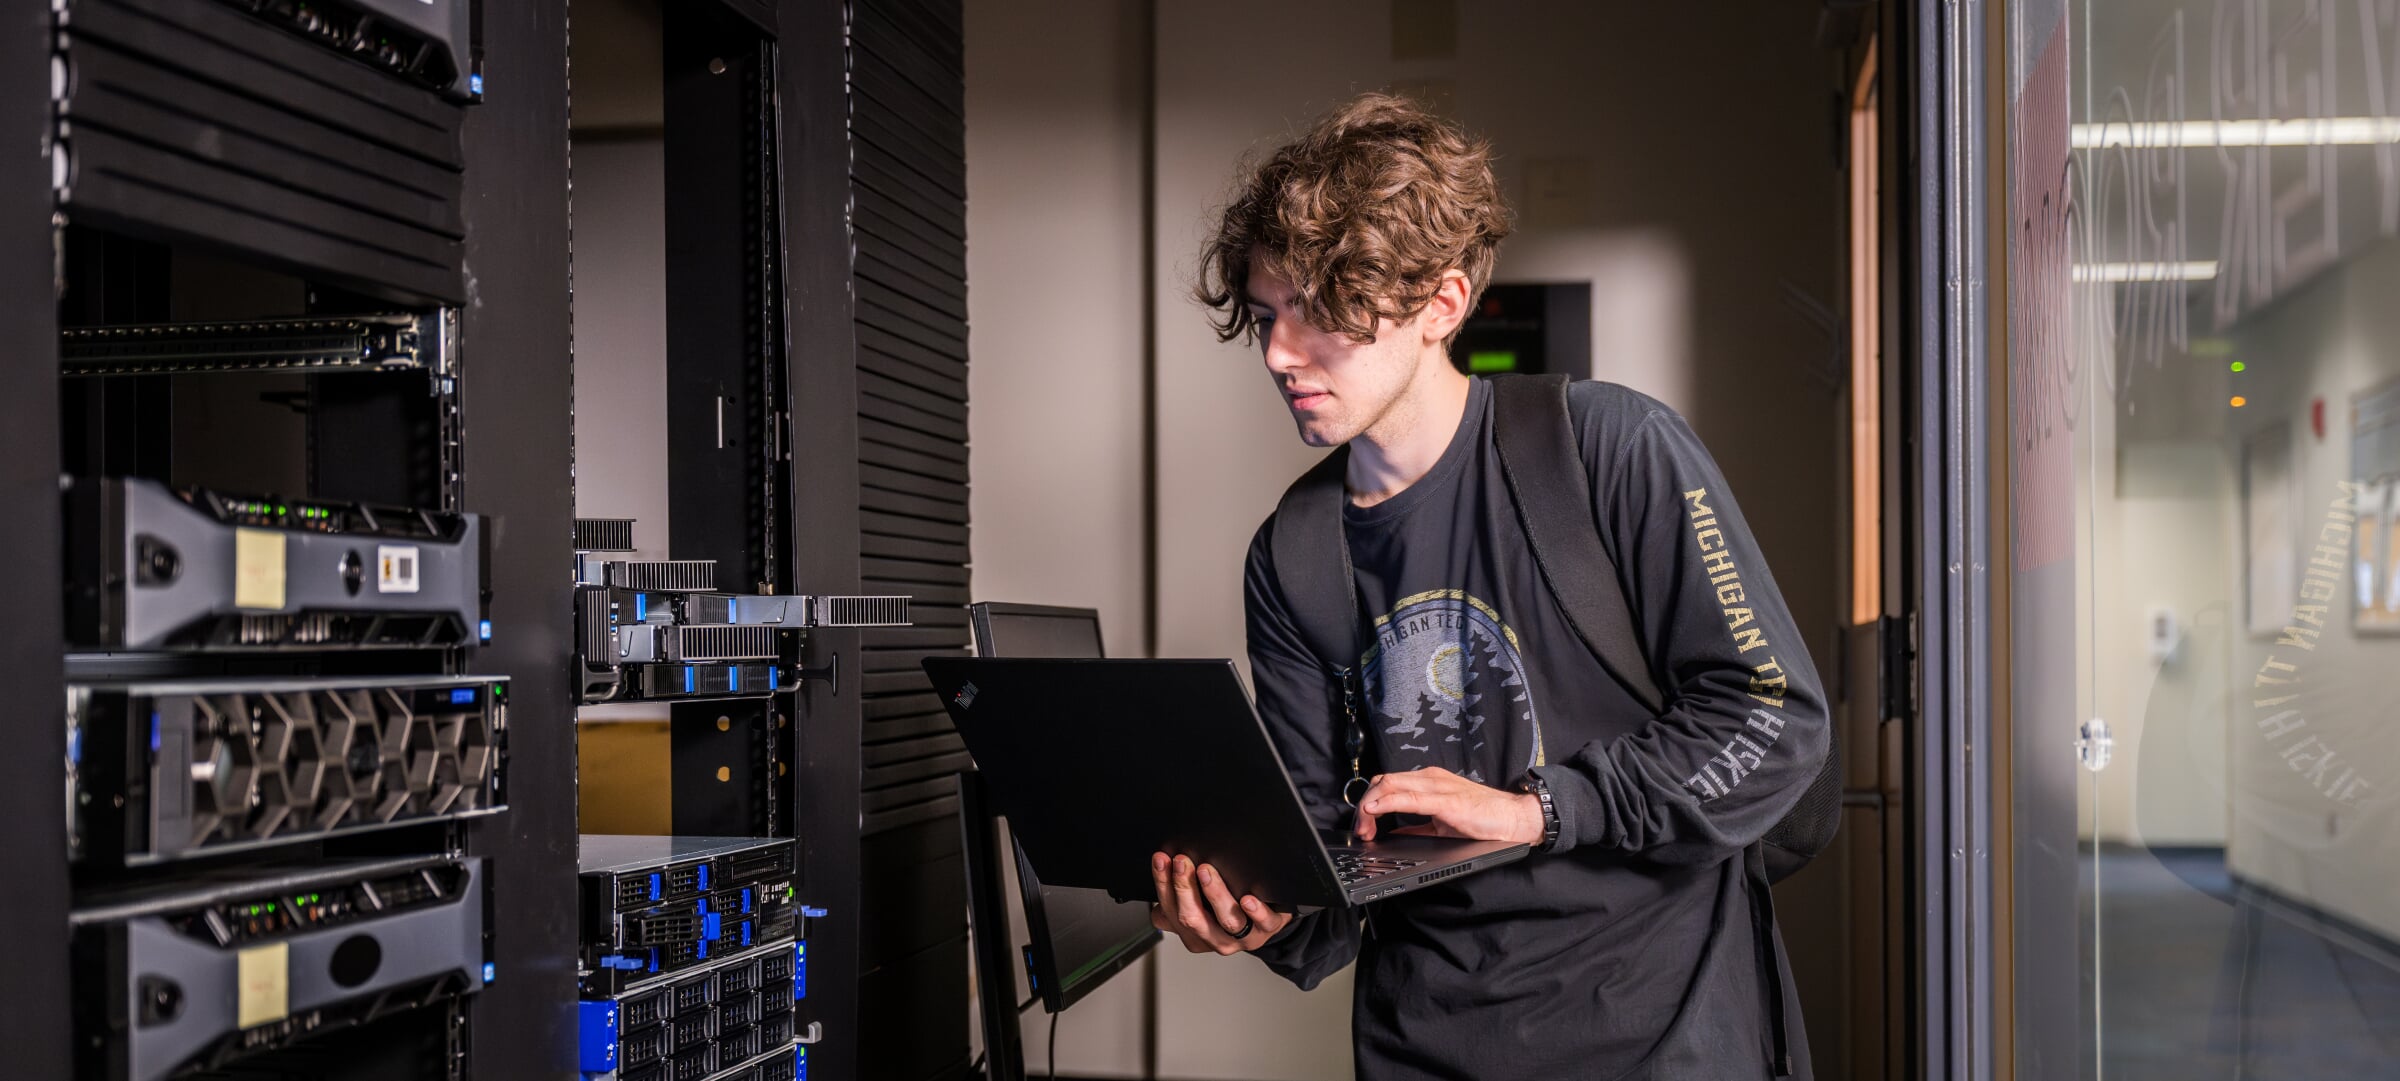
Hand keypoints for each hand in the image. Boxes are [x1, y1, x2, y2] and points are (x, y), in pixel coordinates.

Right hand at [1149, 852, 1291, 955]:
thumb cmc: (1230, 910)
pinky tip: (1248, 900)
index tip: (1161, 859)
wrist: (1266, 921)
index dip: (1163, 884)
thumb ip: (1179, 896)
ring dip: (1215, 894)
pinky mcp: (1268, 928)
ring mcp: (1242, 936)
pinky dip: (1255, 912)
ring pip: (1227, 920)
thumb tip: (1161, 866)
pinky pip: (1262, 922)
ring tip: (1206, 871)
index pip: (1169, 911)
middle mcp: (1215, 939)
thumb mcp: (1199, 906)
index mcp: (1192, 934)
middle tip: (1181, 861)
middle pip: (1192, 919)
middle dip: (1184, 888)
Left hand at [1354, 766, 1544, 844]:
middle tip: (1359, 829)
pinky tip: (1375, 811)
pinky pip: (1410, 798)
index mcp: (1427, 782)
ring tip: (1363, 826)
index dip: (1368, 803)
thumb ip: (1416, 827)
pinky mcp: (1446, 800)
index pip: (1387, 784)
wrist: (1512, 818)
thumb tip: (1392, 834)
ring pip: (1390, 784)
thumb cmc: (1482, 818)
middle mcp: (1429, 778)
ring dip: (1370, 805)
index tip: (1362, 825)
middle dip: (1363, 805)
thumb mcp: (1440, 824)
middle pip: (1382, 782)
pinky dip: (1387, 802)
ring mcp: (1437, 786)